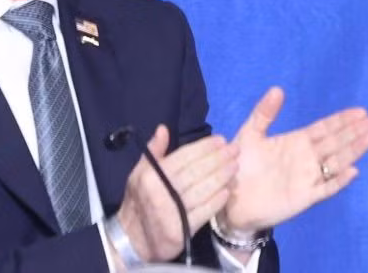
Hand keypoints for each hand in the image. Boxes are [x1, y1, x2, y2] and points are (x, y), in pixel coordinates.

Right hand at [116, 125, 237, 262]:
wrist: (132, 239)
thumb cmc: (138, 202)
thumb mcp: (139, 174)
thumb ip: (153, 151)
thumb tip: (163, 129)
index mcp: (151, 176)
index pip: (183, 157)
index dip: (204, 147)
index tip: (220, 140)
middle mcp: (160, 192)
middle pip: (196, 172)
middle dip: (218, 159)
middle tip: (235, 150)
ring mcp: (171, 212)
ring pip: (202, 190)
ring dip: (222, 177)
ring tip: (235, 167)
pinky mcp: (181, 230)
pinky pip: (204, 212)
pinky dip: (217, 201)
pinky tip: (227, 191)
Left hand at [219, 87, 367, 234]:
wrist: (231, 199)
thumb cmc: (240, 165)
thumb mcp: (250, 134)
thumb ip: (264, 113)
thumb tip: (278, 89)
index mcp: (297, 141)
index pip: (325, 128)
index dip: (342, 120)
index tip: (361, 111)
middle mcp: (307, 158)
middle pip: (337, 142)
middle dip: (356, 131)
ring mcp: (308, 177)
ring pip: (337, 162)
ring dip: (354, 151)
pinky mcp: (305, 197)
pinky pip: (326, 187)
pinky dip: (339, 180)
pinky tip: (353, 170)